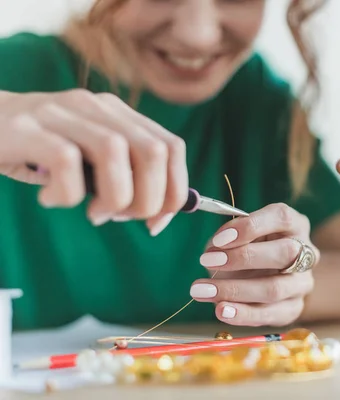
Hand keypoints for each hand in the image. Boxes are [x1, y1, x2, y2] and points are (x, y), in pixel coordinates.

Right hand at [0, 89, 187, 234]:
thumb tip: (162, 214)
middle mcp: (95, 106)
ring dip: (113, 198)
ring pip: (115, 152)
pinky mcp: (27, 128)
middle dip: (148, 199)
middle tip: (121, 218)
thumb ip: (125, 177)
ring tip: (92, 213)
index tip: (157, 222)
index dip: (175, 190)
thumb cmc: (40, 152)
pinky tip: (51, 199)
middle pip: (153, 151)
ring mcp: (61, 113)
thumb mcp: (90, 161)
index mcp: (118, 113)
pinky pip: (66, 161)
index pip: (172, 147)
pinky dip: (67, 194)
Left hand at [191, 203, 318, 326]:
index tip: (219, 239)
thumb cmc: (250, 247)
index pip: (281, 217)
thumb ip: (228, 238)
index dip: (250, 227)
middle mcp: (306, 252)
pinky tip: (221, 311)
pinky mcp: (295, 307)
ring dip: (235, 290)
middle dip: (242, 258)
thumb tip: (214, 251)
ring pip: (275, 288)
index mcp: (294, 224)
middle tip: (207, 261)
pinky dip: (243, 314)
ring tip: (203, 291)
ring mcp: (303, 282)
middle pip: (284, 253)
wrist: (269, 275)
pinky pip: (271, 314)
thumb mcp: (239, 234)